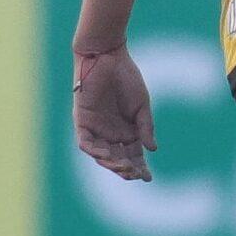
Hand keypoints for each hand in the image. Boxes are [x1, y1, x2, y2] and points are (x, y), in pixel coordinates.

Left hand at [73, 44, 155, 181]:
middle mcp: (111, 133)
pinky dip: (93, 151)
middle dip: (126, 169)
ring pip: (101, 154)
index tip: (148, 178)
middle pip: (117, 158)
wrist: (108, 57)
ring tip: (123, 168)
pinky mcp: (82, 121)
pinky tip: (105, 155)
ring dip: (111, 163)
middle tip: (135, 174)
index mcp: (127, 131)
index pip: (133, 155)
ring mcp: (96, 128)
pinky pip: (85, 142)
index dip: (140, 168)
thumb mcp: (141, 105)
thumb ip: (145, 127)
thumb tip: (152, 150)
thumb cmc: (127, 78)